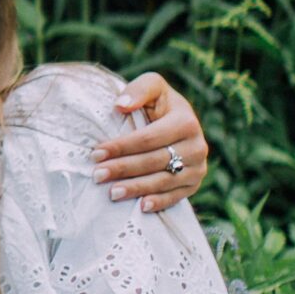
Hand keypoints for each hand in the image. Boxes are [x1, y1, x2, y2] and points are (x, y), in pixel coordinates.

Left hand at [94, 72, 209, 212]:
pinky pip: (177, 196)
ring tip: (112, 193)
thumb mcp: (152, 86)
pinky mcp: (195, 183)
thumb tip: (120, 106)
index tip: (96, 153)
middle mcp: (198, 146)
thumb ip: (139, 90)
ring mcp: (198, 167)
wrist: (177, 122)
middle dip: (123, 168)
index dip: (121, 146)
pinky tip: (141, 207)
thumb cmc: (158, 103)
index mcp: (187, 121)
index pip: (148, 138)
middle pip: (154, 161)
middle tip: (97, 175)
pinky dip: (160, 202)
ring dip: (137, 188)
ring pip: (164, 181)